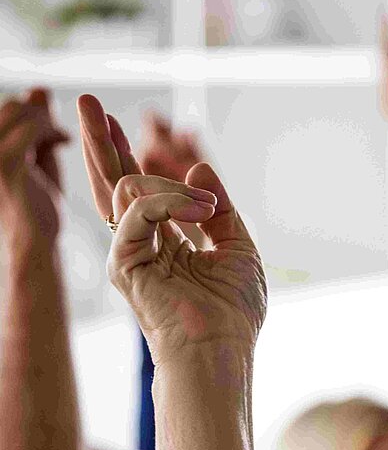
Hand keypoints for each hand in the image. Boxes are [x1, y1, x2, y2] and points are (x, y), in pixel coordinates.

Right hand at [0, 89, 69, 252]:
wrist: (35, 242)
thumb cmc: (37, 203)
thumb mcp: (35, 158)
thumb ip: (35, 125)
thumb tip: (40, 89)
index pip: (4, 108)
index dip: (30, 110)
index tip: (51, 129)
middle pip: (10, 106)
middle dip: (39, 114)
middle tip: (58, 135)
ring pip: (18, 111)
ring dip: (46, 121)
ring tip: (60, 140)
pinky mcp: (5, 166)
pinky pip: (31, 129)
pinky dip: (51, 130)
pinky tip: (64, 141)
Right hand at [77, 94, 266, 365]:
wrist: (222, 348)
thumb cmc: (233, 310)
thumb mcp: (238, 248)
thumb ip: (219, 208)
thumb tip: (200, 166)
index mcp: (167, 242)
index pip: (141, 191)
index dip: (131, 155)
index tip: (127, 122)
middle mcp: (143, 244)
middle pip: (114, 182)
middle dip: (104, 141)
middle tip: (88, 101)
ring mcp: (129, 252)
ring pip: (123, 188)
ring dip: (173, 184)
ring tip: (206, 207)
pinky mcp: (123, 261)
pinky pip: (138, 209)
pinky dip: (172, 201)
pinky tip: (200, 211)